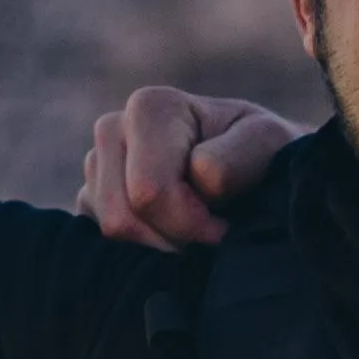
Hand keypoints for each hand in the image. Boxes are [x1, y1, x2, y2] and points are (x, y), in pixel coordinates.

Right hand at [79, 85, 303, 248]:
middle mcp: (112, 129)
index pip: (148, 192)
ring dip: (159, 247)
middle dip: (172, 240)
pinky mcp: (90, 199)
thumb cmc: (262, 155)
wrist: (255, 172)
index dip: (191, 224)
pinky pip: (101, 245)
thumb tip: (199, 175)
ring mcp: (95, 166)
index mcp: (150, 108)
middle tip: (211, 235)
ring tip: (195, 231)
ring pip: (110, 235)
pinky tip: (172, 233)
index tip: (225, 226)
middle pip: (121, 218)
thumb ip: (237, 157)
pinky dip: (142, 250)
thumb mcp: (268, 144)